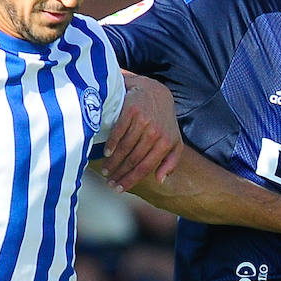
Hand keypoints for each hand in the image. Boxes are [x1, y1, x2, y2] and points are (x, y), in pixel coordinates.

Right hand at [100, 74, 181, 191]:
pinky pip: (119, 132)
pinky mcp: (132, 110)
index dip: (130, 180)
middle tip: (109, 182)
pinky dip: (111, 144)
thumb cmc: (164, 120)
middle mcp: (155, 133)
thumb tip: (160, 180)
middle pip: (133, 160)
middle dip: (119, 174)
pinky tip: (106, 153)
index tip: (119, 189)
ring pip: (125, 148)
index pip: (145, 168)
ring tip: (105, 170)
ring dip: (113, 162)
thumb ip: (171, 161)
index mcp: (165, 143)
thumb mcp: (174, 141)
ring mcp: (143, 121)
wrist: (155, 91)